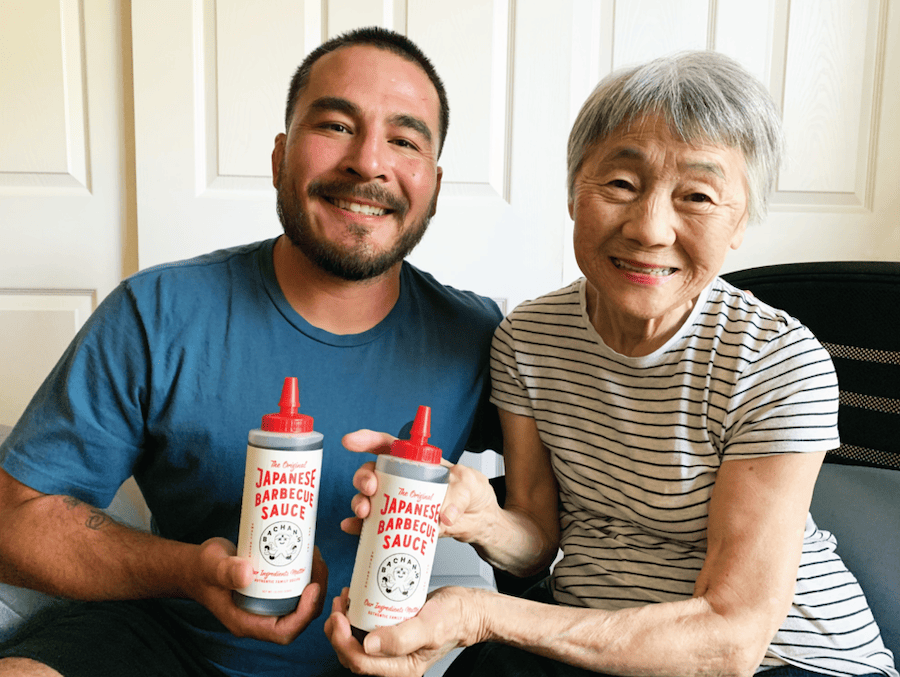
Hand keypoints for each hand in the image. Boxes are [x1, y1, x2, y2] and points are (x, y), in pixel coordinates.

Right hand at [189, 537, 327, 644]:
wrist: (196, 566)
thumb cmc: (201, 569)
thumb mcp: (211, 566)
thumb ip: (225, 571)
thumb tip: (247, 574)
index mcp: (246, 622)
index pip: (284, 631)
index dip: (305, 614)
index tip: (313, 587)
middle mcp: (260, 617)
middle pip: (299, 617)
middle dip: (316, 593)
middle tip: (318, 563)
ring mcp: (266, 605)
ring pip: (300, 602)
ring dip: (314, 580)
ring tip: (315, 555)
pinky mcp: (271, 591)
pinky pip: (294, 589)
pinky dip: (305, 573)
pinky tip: (307, 553)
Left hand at [325, 586, 481, 675]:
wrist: (467, 608)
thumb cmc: (454, 619)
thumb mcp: (430, 626)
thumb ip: (401, 639)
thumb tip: (369, 645)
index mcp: (401, 668)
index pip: (360, 662)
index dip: (342, 641)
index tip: (339, 617)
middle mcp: (393, 661)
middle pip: (353, 654)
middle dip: (338, 632)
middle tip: (338, 606)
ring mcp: (392, 647)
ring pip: (356, 641)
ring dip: (345, 623)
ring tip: (345, 600)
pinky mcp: (392, 632)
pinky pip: (366, 629)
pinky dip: (357, 616)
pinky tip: (357, 599)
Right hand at [340, 430, 500, 544]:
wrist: (480, 522)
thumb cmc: (473, 494)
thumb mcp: (470, 486)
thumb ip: (458, 496)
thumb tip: (444, 515)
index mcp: (416, 462)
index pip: (387, 445)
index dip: (367, 440)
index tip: (351, 442)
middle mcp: (401, 479)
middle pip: (372, 472)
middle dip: (364, 478)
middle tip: (371, 488)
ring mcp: (397, 502)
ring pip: (369, 498)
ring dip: (360, 503)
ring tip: (365, 512)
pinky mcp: (397, 524)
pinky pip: (373, 526)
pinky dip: (359, 527)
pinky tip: (353, 528)